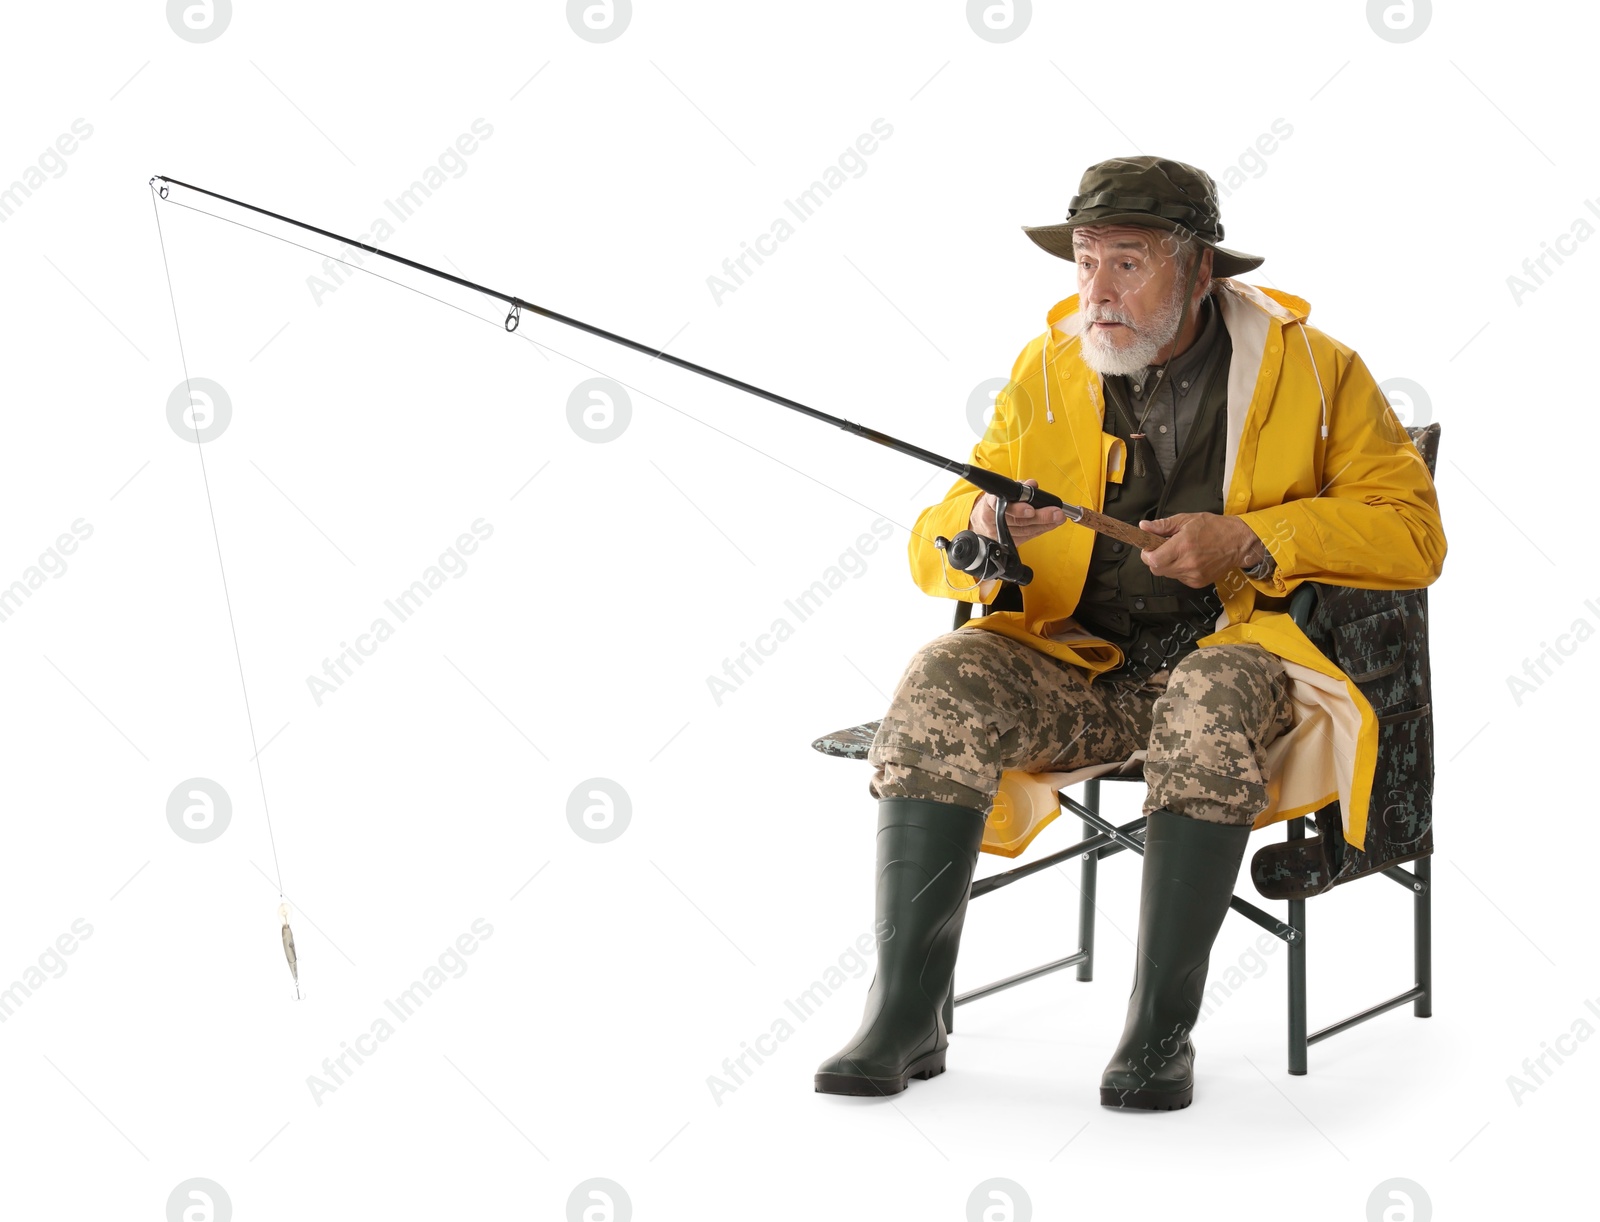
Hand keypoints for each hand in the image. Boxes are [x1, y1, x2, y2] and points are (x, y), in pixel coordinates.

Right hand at [969, 477, 1067, 543]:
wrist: (981, 522)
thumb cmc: (995, 503)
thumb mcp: (1004, 489)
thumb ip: (1020, 486)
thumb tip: (1032, 484)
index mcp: (990, 503)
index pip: (1002, 505)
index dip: (1017, 509)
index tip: (1031, 509)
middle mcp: (992, 520)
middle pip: (1018, 521)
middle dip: (1040, 517)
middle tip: (1056, 513)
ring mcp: (998, 533)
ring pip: (1024, 530)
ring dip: (1044, 524)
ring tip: (1058, 518)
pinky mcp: (1005, 543)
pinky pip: (1026, 537)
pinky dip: (1040, 530)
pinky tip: (1050, 525)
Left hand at [1138, 512, 1261, 587]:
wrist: (1238, 542)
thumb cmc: (1214, 528)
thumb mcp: (1186, 520)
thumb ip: (1163, 525)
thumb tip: (1144, 526)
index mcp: (1182, 546)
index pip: (1153, 560)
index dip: (1146, 554)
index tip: (1149, 548)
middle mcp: (1187, 563)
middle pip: (1157, 570)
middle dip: (1155, 559)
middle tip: (1162, 548)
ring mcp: (1193, 575)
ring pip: (1168, 574)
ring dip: (1167, 564)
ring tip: (1179, 552)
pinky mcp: (1198, 582)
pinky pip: (1179, 578)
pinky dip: (1179, 570)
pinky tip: (1188, 560)